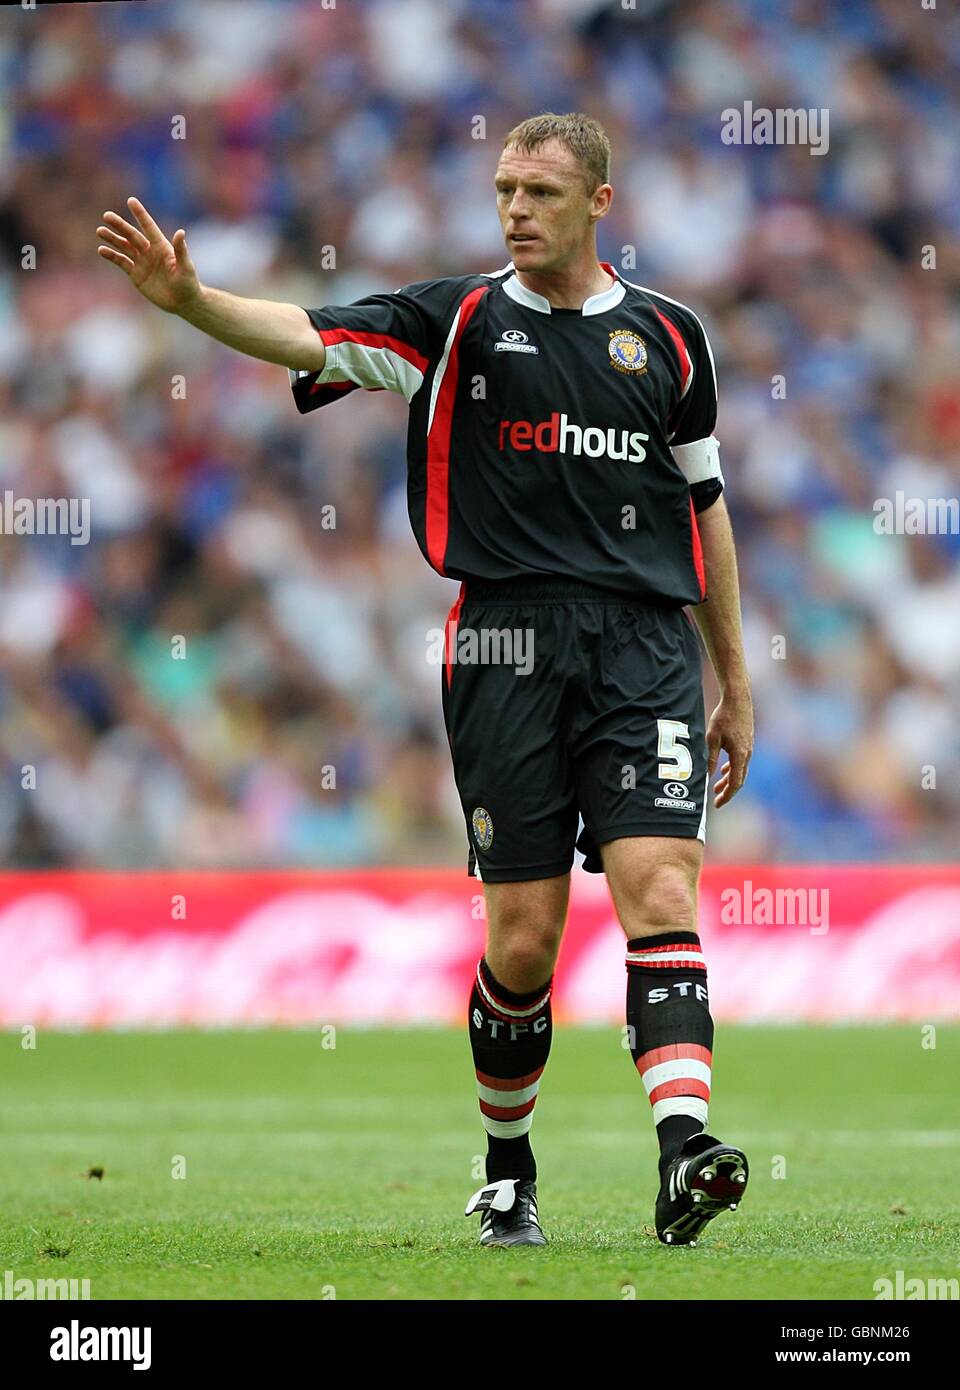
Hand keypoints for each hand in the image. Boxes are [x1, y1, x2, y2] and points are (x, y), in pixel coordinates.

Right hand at [96, 197, 200, 313]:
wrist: (183, 302)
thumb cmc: (188, 283)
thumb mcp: (186, 267)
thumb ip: (181, 250)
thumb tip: (180, 232)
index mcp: (162, 246)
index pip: (149, 227)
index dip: (140, 214)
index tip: (131, 200)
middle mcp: (150, 251)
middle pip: (132, 235)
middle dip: (120, 226)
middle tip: (107, 216)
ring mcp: (142, 262)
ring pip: (124, 247)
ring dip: (112, 239)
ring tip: (100, 231)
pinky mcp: (136, 274)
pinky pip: (122, 262)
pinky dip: (112, 256)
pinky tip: (102, 250)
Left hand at [706, 683, 752, 807]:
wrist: (738, 698)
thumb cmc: (724, 717)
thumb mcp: (712, 738)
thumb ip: (710, 758)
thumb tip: (707, 776)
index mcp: (740, 756)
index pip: (735, 783)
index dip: (727, 796)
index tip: (717, 804)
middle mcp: (747, 754)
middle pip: (739, 779)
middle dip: (728, 791)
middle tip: (716, 801)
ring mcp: (749, 748)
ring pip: (740, 770)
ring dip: (729, 780)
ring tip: (717, 788)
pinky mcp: (747, 742)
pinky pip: (741, 761)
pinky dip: (732, 769)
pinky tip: (723, 770)